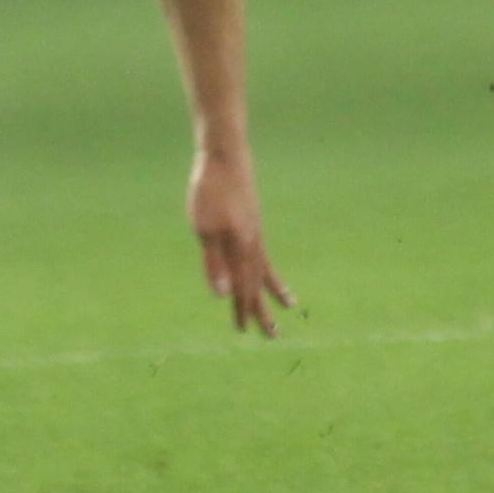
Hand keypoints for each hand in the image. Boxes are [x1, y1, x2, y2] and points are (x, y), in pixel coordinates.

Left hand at [189, 151, 291, 335]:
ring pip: (264, 269)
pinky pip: (263, 252)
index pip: (241, 288)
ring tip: (289, 305)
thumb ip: (213, 264)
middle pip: (256, 284)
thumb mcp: (204, 229)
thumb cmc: (209, 192)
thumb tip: (223, 295)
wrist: (225, 157)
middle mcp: (252, 245)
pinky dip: (268, 266)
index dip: (241, 309)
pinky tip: (265, 267)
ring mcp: (255, 232)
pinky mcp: (253, 221)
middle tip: (272, 335)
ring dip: (272, 290)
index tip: (242, 330)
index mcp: (239, 249)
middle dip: (261, 309)